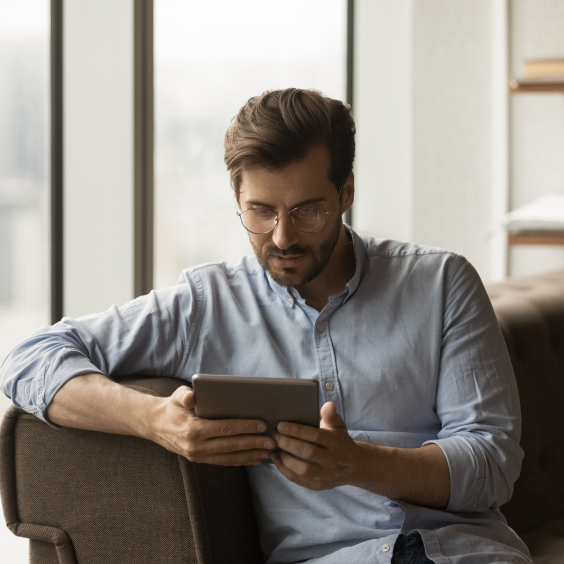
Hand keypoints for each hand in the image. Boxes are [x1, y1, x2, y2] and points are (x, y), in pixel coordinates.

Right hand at [149, 386, 274, 465]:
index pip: (225, 428)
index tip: (262, 424)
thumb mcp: (176, 396)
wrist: (155, 425)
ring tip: (269, 452)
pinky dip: (241, 461)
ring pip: (230, 457)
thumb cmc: (172, 407)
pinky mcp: (201, 460)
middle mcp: (196, 446)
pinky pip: (225, 462)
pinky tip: (255, 458)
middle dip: (254, 443)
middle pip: (231, 445)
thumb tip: (192, 396)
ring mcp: (198, 456)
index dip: (245, 427)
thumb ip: (185, 395)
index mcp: (193, 429)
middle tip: (272, 441)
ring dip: (251, 455)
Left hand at [271, 402, 359, 489]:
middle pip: (307, 452)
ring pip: (302, 469)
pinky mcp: (319, 485)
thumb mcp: (338, 426)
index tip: (280, 425)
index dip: (296, 431)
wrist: (354, 466)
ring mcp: (325, 474)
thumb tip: (328, 405)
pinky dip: (284, 470)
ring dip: (285, 459)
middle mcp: (331, 459)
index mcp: (335, 441)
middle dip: (288, 443)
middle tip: (275, 436)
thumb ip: (331, 415)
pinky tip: (277, 459)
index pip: (314, 435)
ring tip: (275, 448)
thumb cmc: (340, 440)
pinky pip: (298, 480)